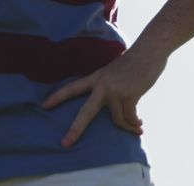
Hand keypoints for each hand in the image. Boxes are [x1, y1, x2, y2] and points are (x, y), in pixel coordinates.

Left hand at [41, 48, 167, 146]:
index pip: (73, 87)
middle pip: (85, 112)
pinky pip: (129, 118)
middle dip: (75, 129)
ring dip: (127, 127)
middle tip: (65, 143)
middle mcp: (102, 84)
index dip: (57, 97)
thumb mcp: (116, 71)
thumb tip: (115, 104)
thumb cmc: (136, 60)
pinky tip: (139, 126)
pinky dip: (134, 125)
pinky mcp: (129, 94)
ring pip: (116, 120)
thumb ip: (110, 85)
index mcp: (97, 77)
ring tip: (135, 128)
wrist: (149, 49)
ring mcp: (115, 90)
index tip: (44, 105)